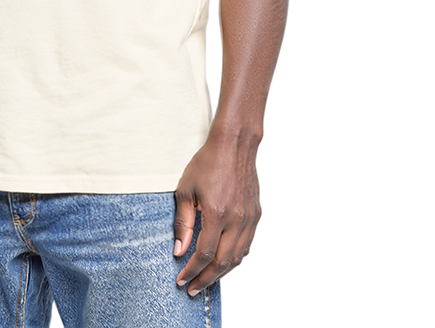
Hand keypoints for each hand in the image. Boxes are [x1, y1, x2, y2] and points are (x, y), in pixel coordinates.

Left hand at [173, 133, 260, 294]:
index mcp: (217, 213)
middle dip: (206, 279)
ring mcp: (248, 218)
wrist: (234, 145)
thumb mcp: (186, 189)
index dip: (192, 270)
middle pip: (223, 263)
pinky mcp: (256, 214)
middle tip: (192, 288)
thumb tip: (179, 250)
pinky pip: (246, 245)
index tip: (182, 279)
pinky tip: (223, 261)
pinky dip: (234, 258)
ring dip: (221, 273)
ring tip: (206, 279)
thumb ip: (183, 222)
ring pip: (237, 257)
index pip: (204, 254)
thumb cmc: (207, 162)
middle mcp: (236, 219)